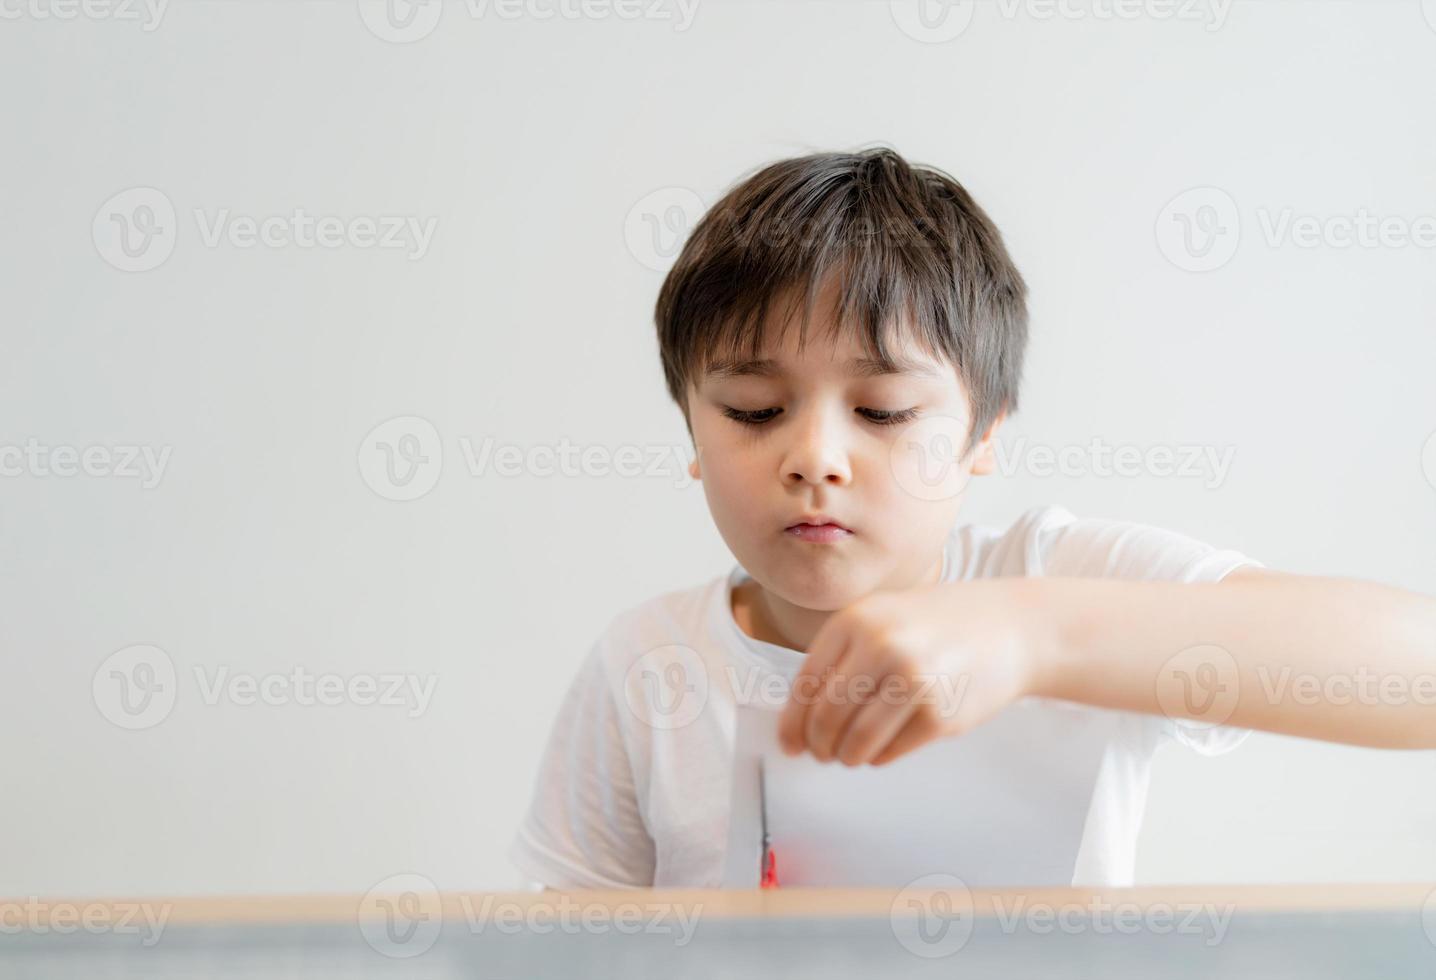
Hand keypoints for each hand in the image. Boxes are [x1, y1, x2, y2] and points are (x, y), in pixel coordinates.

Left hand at [776, 579, 1049, 765]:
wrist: (1009, 628)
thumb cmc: (936, 624)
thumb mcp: (882, 617)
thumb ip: (843, 656)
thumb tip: (801, 717)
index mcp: (855, 621)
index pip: (806, 685)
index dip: (793, 722)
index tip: (790, 743)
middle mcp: (880, 648)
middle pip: (827, 717)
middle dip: (818, 744)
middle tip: (821, 754)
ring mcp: (912, 682)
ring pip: (856, 741)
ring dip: (846, 756)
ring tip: (849, 755)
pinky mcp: (939, 716)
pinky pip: (890, 751)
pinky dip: (879, 757)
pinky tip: (881, 751)